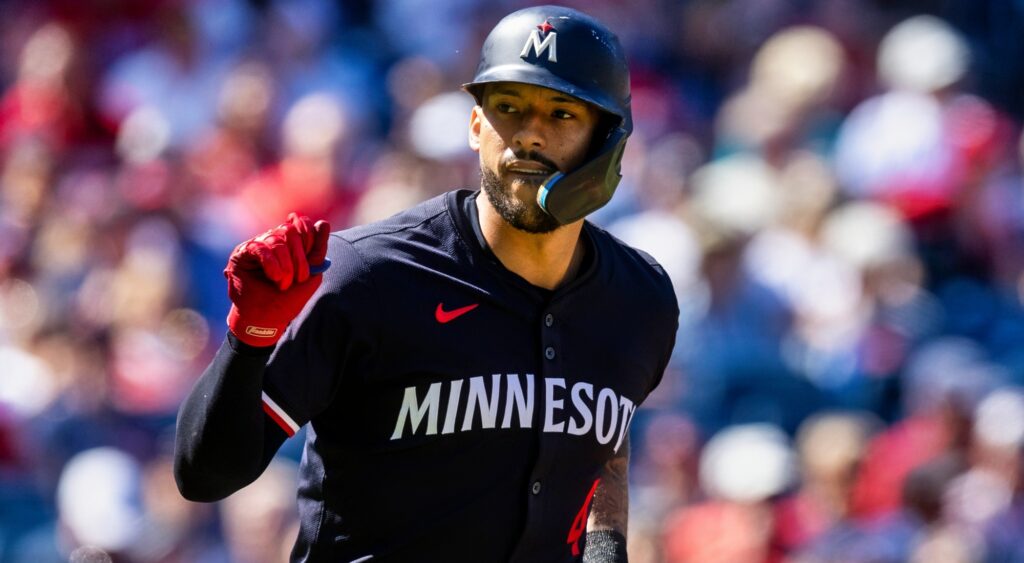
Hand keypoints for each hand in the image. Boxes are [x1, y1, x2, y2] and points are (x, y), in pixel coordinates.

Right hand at [224, 213, 330, 346]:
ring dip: (285, 266)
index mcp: (289, 244)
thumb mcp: (310, 275)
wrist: (267, 320)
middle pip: (290, 231)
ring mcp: (257, 245)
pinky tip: (274, 276)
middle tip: (297, 280)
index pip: (301, 226)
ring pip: (277, 240)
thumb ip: (317, 250)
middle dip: (299, 258)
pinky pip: (260, 247)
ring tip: (282, 284)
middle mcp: (272, 241)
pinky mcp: (241, 253)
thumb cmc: (288, 300)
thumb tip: (323, 223)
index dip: (309, 241)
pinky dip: (271, 263)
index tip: (308, 268)